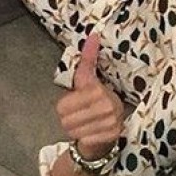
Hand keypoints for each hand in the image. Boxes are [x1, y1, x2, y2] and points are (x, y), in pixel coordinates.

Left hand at [56, 34, 123, 158]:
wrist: (109, 129)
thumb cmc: (95, 102)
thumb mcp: (88, 80)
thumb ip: (87, 60)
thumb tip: (93, 35)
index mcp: (97, 90)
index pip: (62, 105)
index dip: (65, 105)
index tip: (75, 103)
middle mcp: (107, 105)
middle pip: (65, 118)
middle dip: (69, 118)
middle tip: (80, 115)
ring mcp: (110, 121)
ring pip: (73, 130)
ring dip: (76, 129)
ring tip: (85, 124)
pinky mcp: (112, 135)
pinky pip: (84, 140)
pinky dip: (85, 139)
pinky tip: (92, 133)